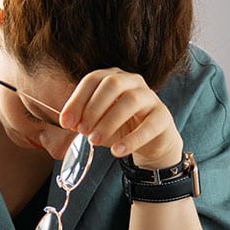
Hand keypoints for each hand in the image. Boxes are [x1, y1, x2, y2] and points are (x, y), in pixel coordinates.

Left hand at [59, 68, 183, 168]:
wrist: (151, 142)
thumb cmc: (120, 127)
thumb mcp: (98, 122)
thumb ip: (82, 120)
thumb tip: (69, 122)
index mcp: (114, 78)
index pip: (93, 79)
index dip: (77, 100)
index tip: (66, 122)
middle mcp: (133, 82)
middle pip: (112, 84)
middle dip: (93, 108)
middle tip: (82, 131)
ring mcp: (151, 97)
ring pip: (131, 101)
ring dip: (109, 122)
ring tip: (95, 141)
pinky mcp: (163, 116)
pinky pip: (149, 126)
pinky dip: (131, 140)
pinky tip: (117, 151)